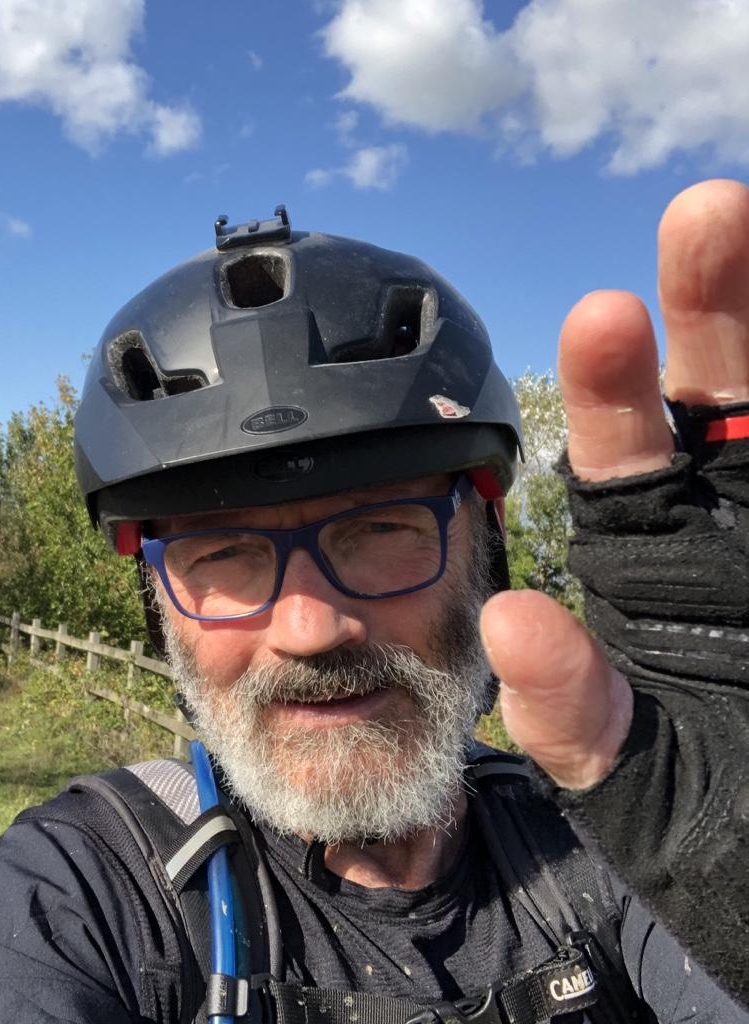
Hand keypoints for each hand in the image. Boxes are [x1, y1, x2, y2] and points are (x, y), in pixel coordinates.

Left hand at [479, 178, 748, 788]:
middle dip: (722, 304)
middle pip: (730, 392)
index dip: (617, 389)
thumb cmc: (716, 832)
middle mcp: (736, 522)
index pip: (629, 455)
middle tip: (708, 208)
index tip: (601, 311)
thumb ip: (574, 708)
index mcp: (655, 558)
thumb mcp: (631, 777)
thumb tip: (508, 618)